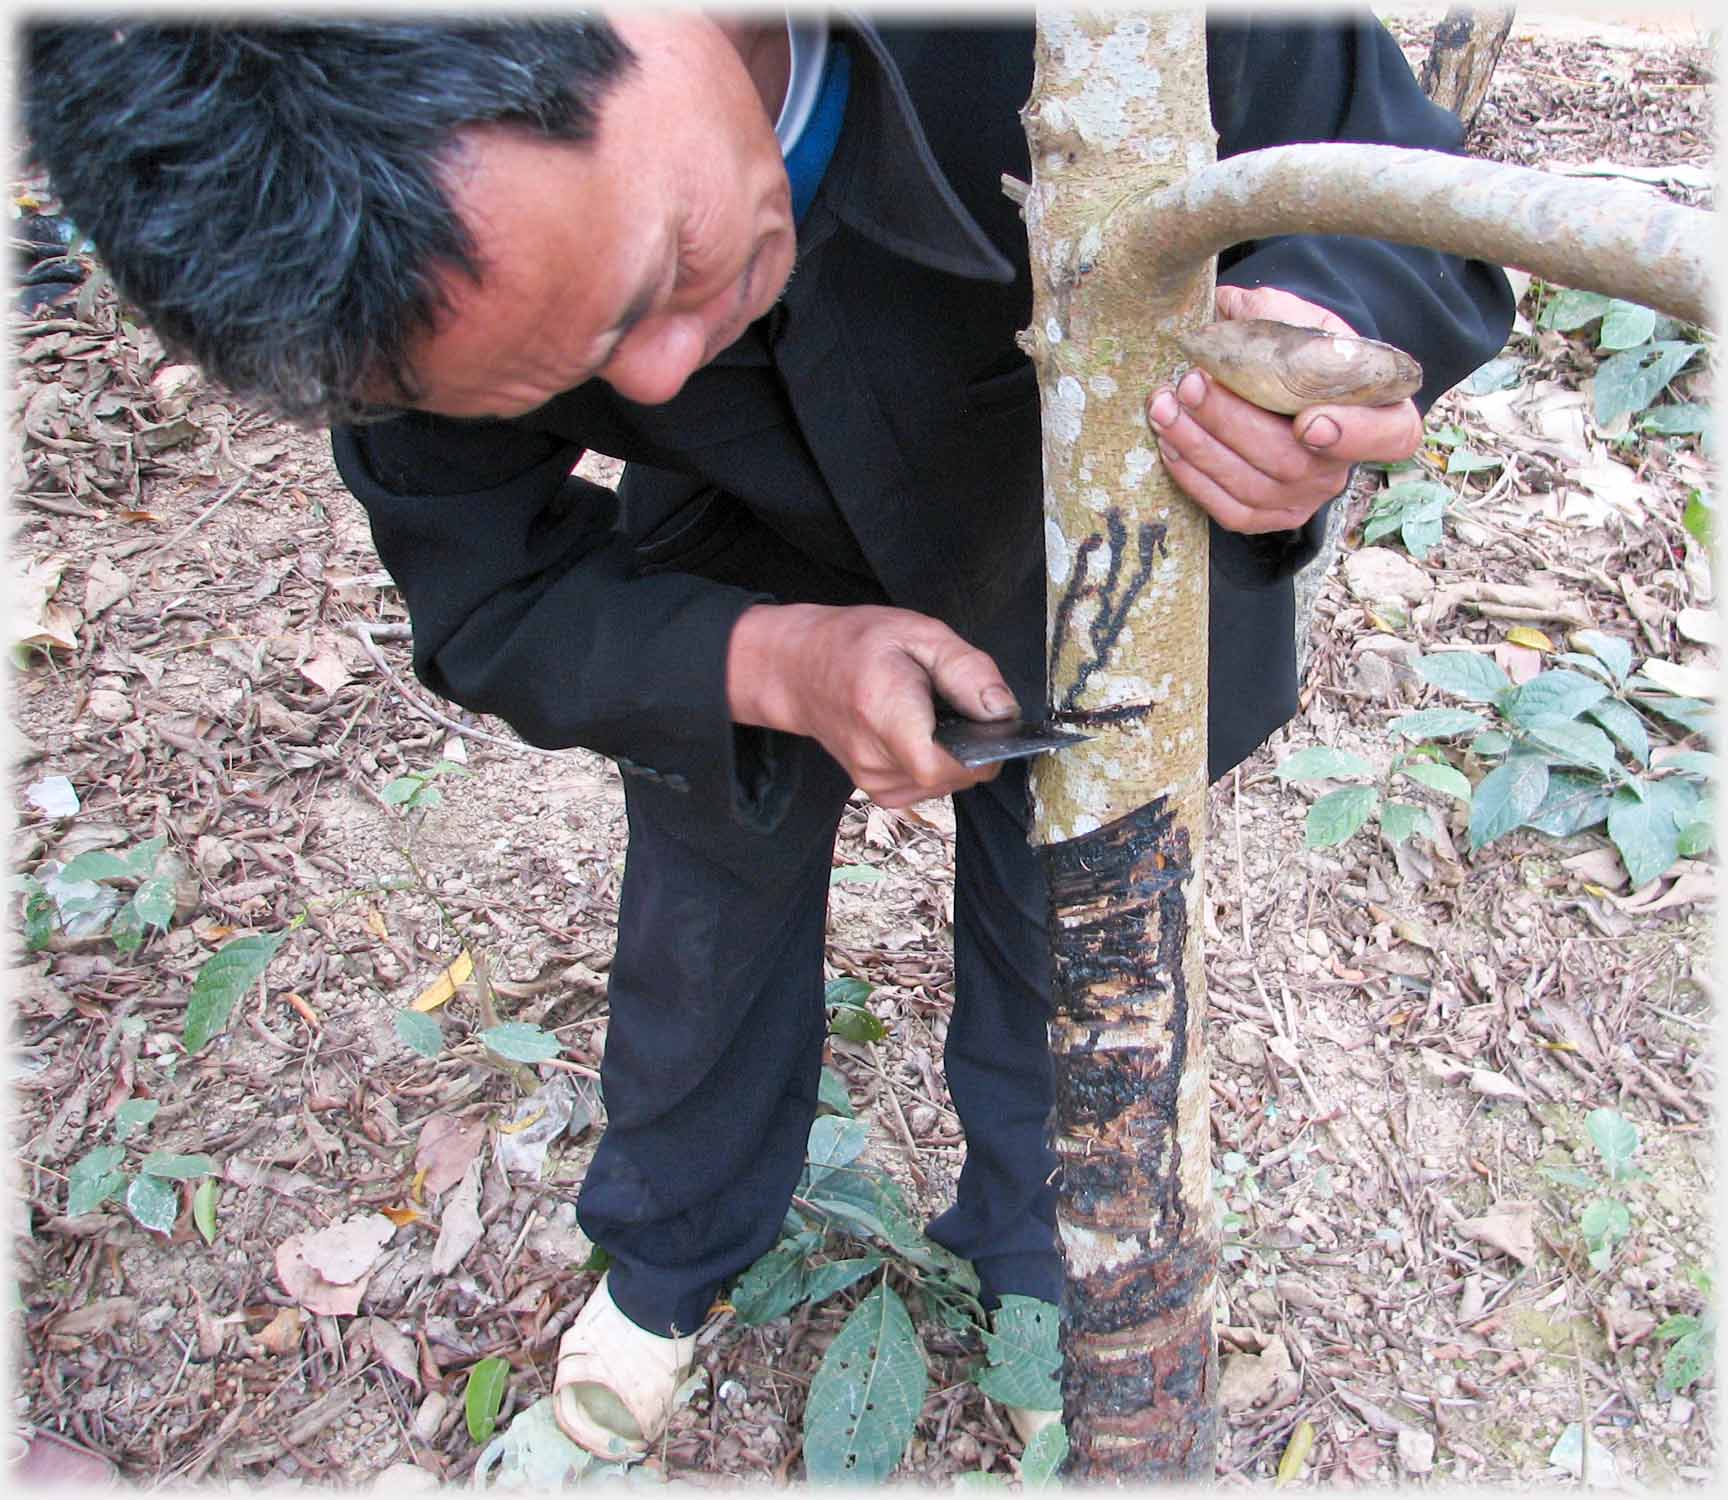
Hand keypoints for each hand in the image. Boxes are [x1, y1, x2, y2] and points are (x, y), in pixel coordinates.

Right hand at [727, 603, 1015, 805]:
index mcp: (885, 716)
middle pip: (956, 775)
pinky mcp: (877, 791)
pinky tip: (924, 733)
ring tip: (932, 714)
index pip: (947, 765)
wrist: (799, 670)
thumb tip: (1005, 712)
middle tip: (954, 703)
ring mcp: (873, 782)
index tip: (984, 716)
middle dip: (974, 744)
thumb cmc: (858, 644)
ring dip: (956, 753)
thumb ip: (967, 670)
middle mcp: (876, 760)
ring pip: (948, 784)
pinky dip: (939, 762)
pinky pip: (931, 786)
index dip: (983, 748)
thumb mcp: (919, 634)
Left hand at [1144, 285, 1423, 534]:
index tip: (1309, 422)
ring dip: (1199, 447)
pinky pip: (1230, 510)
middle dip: (1232, 423)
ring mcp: (1305, 499)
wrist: (1277, 388)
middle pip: (1294, 461)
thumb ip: (1275, 315)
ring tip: (1163, 409)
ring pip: (1253, 487)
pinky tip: (1170, 443)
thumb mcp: (1296, 323)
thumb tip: (1228, 307)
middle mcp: (1344, 467)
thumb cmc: (1295, 354)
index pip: (1389, 436)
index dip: (1354, 436)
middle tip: (1189, 385)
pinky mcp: (1268, 518)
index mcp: (1378, 415)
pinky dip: (1194, 478)